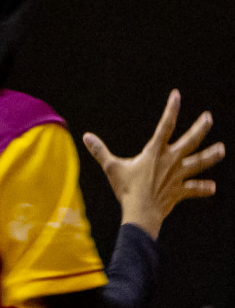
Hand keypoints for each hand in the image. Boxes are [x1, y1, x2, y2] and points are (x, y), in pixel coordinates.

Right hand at [83, 90, 222, 239]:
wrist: (141, 212)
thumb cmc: (126, 189)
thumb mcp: (112, 168)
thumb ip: (100, 151)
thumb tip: (86, 137)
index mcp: (155, 152)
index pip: (165, 125)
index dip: (172, 109)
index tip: (177, 95)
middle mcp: (171, 161)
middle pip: (190, 140)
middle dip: (200, 128)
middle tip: (208, 117)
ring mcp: (178, 176)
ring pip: (199, 162)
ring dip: (211, 155)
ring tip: (222, 149)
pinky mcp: (180, 190)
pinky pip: (194, 189)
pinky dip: (203, 188)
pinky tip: (213, 188)